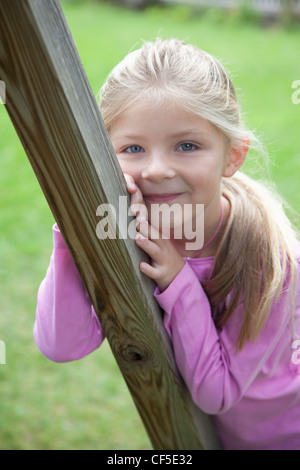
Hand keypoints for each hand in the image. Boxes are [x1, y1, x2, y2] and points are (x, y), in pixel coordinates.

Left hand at [124, 174, 184, 291]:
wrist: (179, 276)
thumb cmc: (163, 254)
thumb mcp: (157, 239)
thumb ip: (144, 226)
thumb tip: (130, 209)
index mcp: (158, 235)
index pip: (148, 219)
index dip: (141, 207)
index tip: (132, 192)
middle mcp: (161, 245)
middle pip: (153, 233)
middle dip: (144, 225)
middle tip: (135, 218)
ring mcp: (162, 259)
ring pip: (154, 251)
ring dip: (146, 244)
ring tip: (137, 238)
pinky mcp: (161, 273)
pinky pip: (155, 272)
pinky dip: (149, 269)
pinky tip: (141, 266)